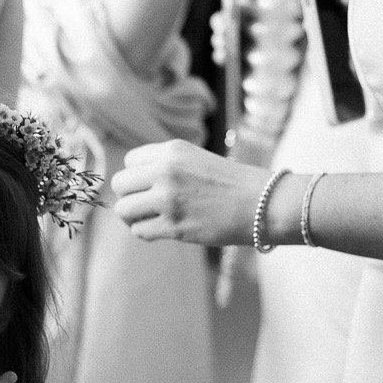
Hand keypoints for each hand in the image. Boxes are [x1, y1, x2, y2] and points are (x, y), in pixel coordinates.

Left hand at [110, 139, 264, 246]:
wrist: (263, 203)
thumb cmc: (231, 183)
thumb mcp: (195, 159)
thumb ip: (164, 165)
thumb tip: (130, 184)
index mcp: (172, 150)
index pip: (129, 161)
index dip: (137, 176)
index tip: (150, 185)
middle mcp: (166, 171)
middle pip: (120, 184)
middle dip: (129, 196)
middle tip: (145, 204)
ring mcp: (168, 199)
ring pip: (124, 210)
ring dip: (133, 217)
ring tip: (150, 218)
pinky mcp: (174, 226)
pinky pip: (139, 231)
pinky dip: (146, 232)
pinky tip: (162, 229)